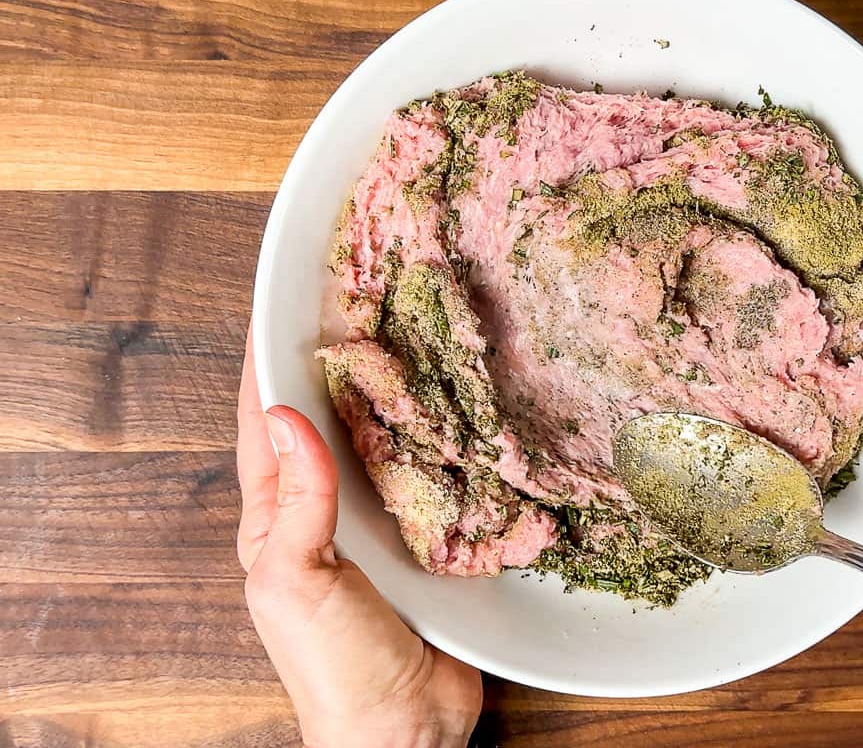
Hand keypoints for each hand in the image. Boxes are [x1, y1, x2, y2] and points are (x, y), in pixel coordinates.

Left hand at [237, 335, 481, 747]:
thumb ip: (296, 502)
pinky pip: (424, 476)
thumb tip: (285, 413)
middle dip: (327, 366)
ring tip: (401, 340)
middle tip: (352, 307)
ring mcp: (374, 526)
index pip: (261, 426)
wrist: (405, 731)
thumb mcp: (296, 583)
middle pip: (319, 424)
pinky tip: (451, 408)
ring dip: (382, 396)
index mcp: (273, 522)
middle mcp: (321, 514)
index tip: (275, 308)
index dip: (262, 367)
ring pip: (374, 444)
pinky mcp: (425, 538)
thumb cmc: (336, 667)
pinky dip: (430, 438)